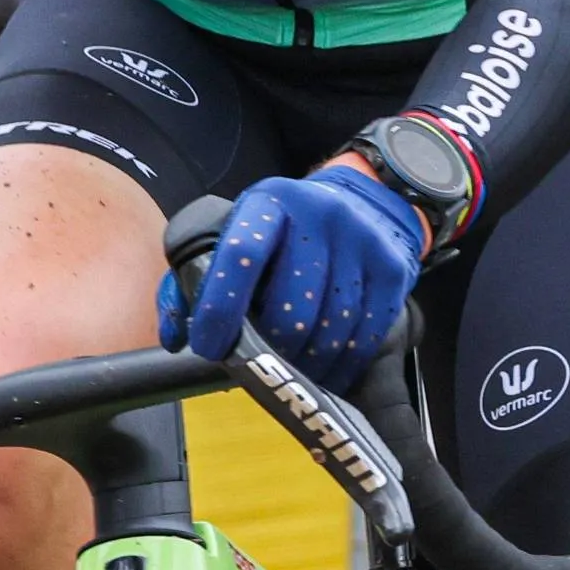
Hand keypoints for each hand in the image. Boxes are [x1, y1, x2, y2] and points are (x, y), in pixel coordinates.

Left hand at [162, 165, 424, 388]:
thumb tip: (177, 337)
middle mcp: (318, 215)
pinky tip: (327, 370)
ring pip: (329, 329)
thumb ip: (197, 280)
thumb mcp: (238, 233)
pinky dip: (342, 366)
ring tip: (294, 370)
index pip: (240, 254)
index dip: (220, 307)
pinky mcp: (391, 268)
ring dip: (308, 365)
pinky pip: (365, 336)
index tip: (209, 347)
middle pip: (290, 307)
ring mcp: (360, 241)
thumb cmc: (287, 230)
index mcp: (269, 203)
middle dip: (271, 348)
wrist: (366, 198)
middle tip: (262, 361)